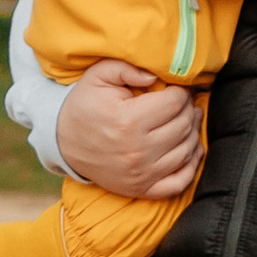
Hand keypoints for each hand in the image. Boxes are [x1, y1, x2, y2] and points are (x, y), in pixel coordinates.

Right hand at [54, 60, 204, 202]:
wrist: (64, 143)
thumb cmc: (85, 106)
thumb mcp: (98, 76)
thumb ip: (127, 67)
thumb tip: (157, 75)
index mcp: (129, 121)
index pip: (175, 102)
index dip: (182, 92)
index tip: (178, 88)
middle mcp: (137, 151)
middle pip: (184, 125)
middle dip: (189, 109)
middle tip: (185, 102)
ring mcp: (141, 174)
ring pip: (187, 150)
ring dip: (193, 132)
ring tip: (187, 120)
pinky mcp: (141, 189)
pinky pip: (180, 182)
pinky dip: (192, 165)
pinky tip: (191, 149)